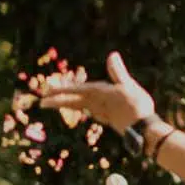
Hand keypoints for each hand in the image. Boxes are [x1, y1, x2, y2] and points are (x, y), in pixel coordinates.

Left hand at [38, 51, 154, 135]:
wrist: (143, 129)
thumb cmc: (136, 105)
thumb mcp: (127, 85)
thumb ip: (118, 71)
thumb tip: (112, 55)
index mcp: (98, 94)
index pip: (74, 90)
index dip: (60, 90)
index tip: (46, 93)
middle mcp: (95, 104)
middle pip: (71, 102)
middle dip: (56, 101)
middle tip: (41, 103)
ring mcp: (99, 113)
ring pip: (79, 107)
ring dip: (66, 104)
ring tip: (56, 102)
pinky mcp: (106, 119)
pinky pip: (89, 110)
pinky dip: (81, 107)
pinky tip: (83, 107)